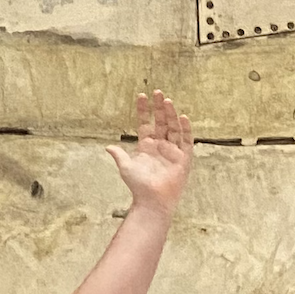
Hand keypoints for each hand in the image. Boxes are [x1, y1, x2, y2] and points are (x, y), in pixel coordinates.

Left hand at [108, 92, 192, 214]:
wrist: (152, 201)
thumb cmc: (138, 186)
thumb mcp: (126, 167)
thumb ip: (119, 155)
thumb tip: (108, 147)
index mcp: (147, 145)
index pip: (145, 123)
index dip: (144, 110)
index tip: (141, 96)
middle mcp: (160, 145)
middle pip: (161, 122)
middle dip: (159, 107)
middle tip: (157, 92)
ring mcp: (172, 151)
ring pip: (173, 128)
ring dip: (171, 114)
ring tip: (167, 101)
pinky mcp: (183, 158)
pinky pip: (186, 141)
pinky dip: (185, 129)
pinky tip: (182, 117)